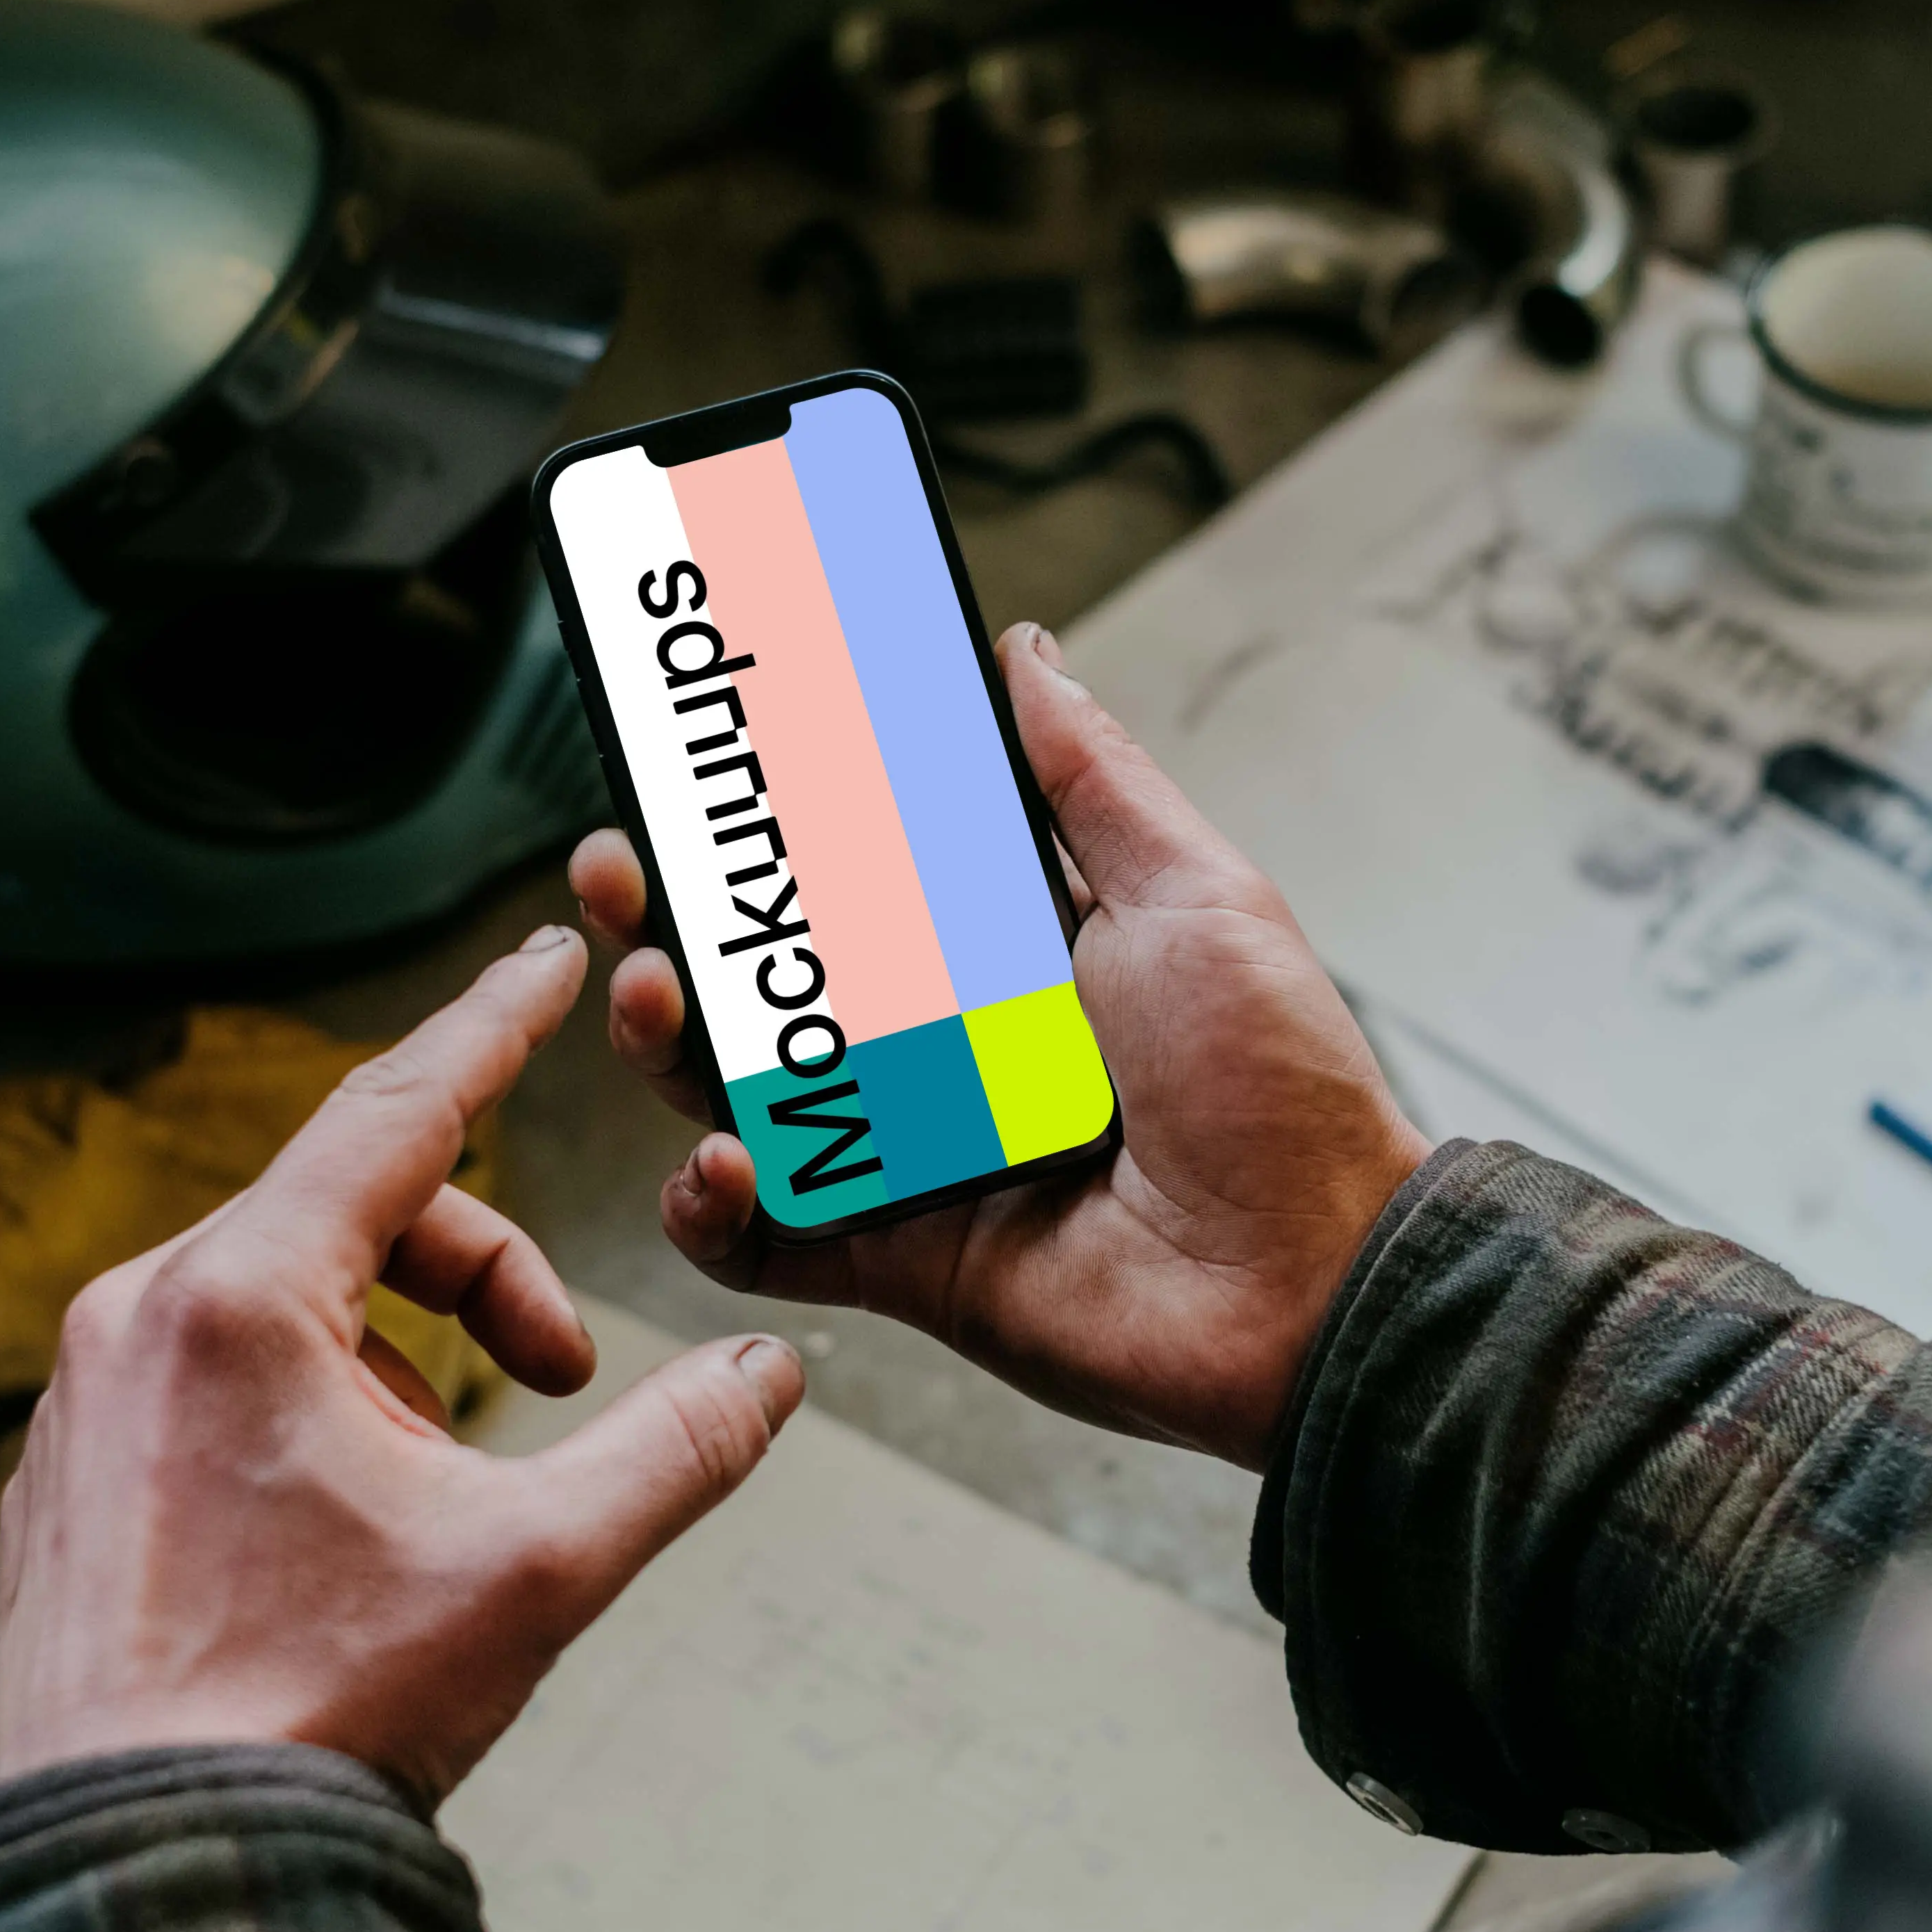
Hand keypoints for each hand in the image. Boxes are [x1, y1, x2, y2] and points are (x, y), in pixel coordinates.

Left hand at [0, 928, 804, 1802]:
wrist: (140, 1879)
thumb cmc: (318, 1716)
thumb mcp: (540, 1568)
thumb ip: (673, 1450)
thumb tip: (769, 1376)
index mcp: (238, 1298)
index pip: (398, 1109)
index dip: (493, 1025)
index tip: (550, 958)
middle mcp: (136, 1316)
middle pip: (352, 1215)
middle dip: (485, 1277)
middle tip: (567, 1380)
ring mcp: (83, 1395)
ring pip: (284, 1304)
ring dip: (399, 1362)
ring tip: (443, 1498)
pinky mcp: (64, 1471)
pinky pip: (210, 1379)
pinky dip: (311, 1413)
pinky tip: (348, 1536)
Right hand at [573, 625, 1427, 1469]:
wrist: (1308, 1279)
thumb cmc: (1277, 1090)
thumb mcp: (1193, 894)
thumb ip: (1090, 777)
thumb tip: (1026, 652)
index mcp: (1008, 954)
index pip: (853, 871)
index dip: (767, 825)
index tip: (696, 761)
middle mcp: (946, 1049)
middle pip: (770, 976)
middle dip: (677, 920)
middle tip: (623, 867)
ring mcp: (913, 1155)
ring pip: (743, 1092)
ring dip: (671, 1041)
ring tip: (655, 995)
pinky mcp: (898, 1261)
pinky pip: (765, 1237)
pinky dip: (714, 1205)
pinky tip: (719, 1159)